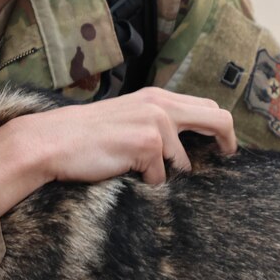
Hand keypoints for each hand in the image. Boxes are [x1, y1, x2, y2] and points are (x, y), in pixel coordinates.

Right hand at [0, 88, 237, 213]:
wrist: (52, 141)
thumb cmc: (85, 135)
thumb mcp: (127, 117)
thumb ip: (155, 122)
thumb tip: (181, 145)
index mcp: (157, 97)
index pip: (206, 105)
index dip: (221, 127)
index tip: (223, 145)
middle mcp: (161, 105)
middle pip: (217, 119)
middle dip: (227, 141)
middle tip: (227, 156)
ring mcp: (155, 124)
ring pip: (182, 161)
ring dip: (164, 173)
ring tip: (132, 169)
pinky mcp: (147, 145)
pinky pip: (159, 177)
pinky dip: (144, 182)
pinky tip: (121, 171)